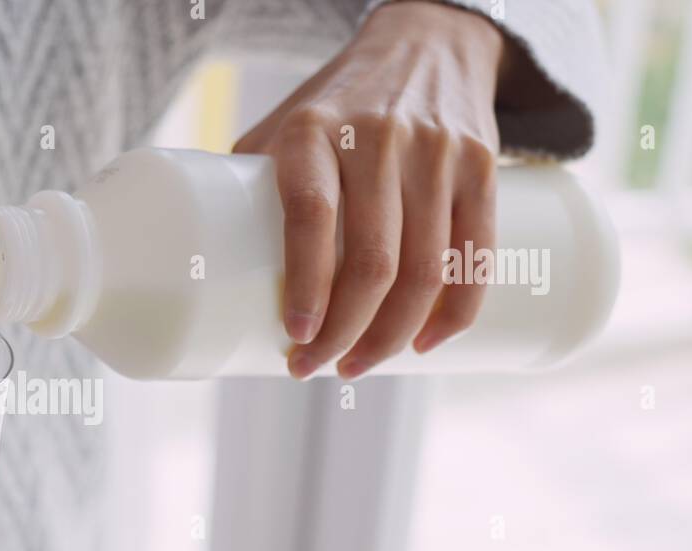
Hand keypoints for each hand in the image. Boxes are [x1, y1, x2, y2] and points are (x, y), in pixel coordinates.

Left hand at [233, 0, 504, 378]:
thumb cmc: (335, 105)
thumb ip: (253, 187)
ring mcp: (436, 153)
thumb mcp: (284, 127)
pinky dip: (455, 313)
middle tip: (319, 367)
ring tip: (359, 365)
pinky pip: (476, 255)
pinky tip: (426, 344)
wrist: (426, 42)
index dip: (307, 285)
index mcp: (313, 132)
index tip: (295, 336)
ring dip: (392, 336)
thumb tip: (209, 274)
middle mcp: (377, 139)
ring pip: (425, 270)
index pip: (313, 215)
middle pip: (372, 261)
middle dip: (346, 332)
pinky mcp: (482, 167)